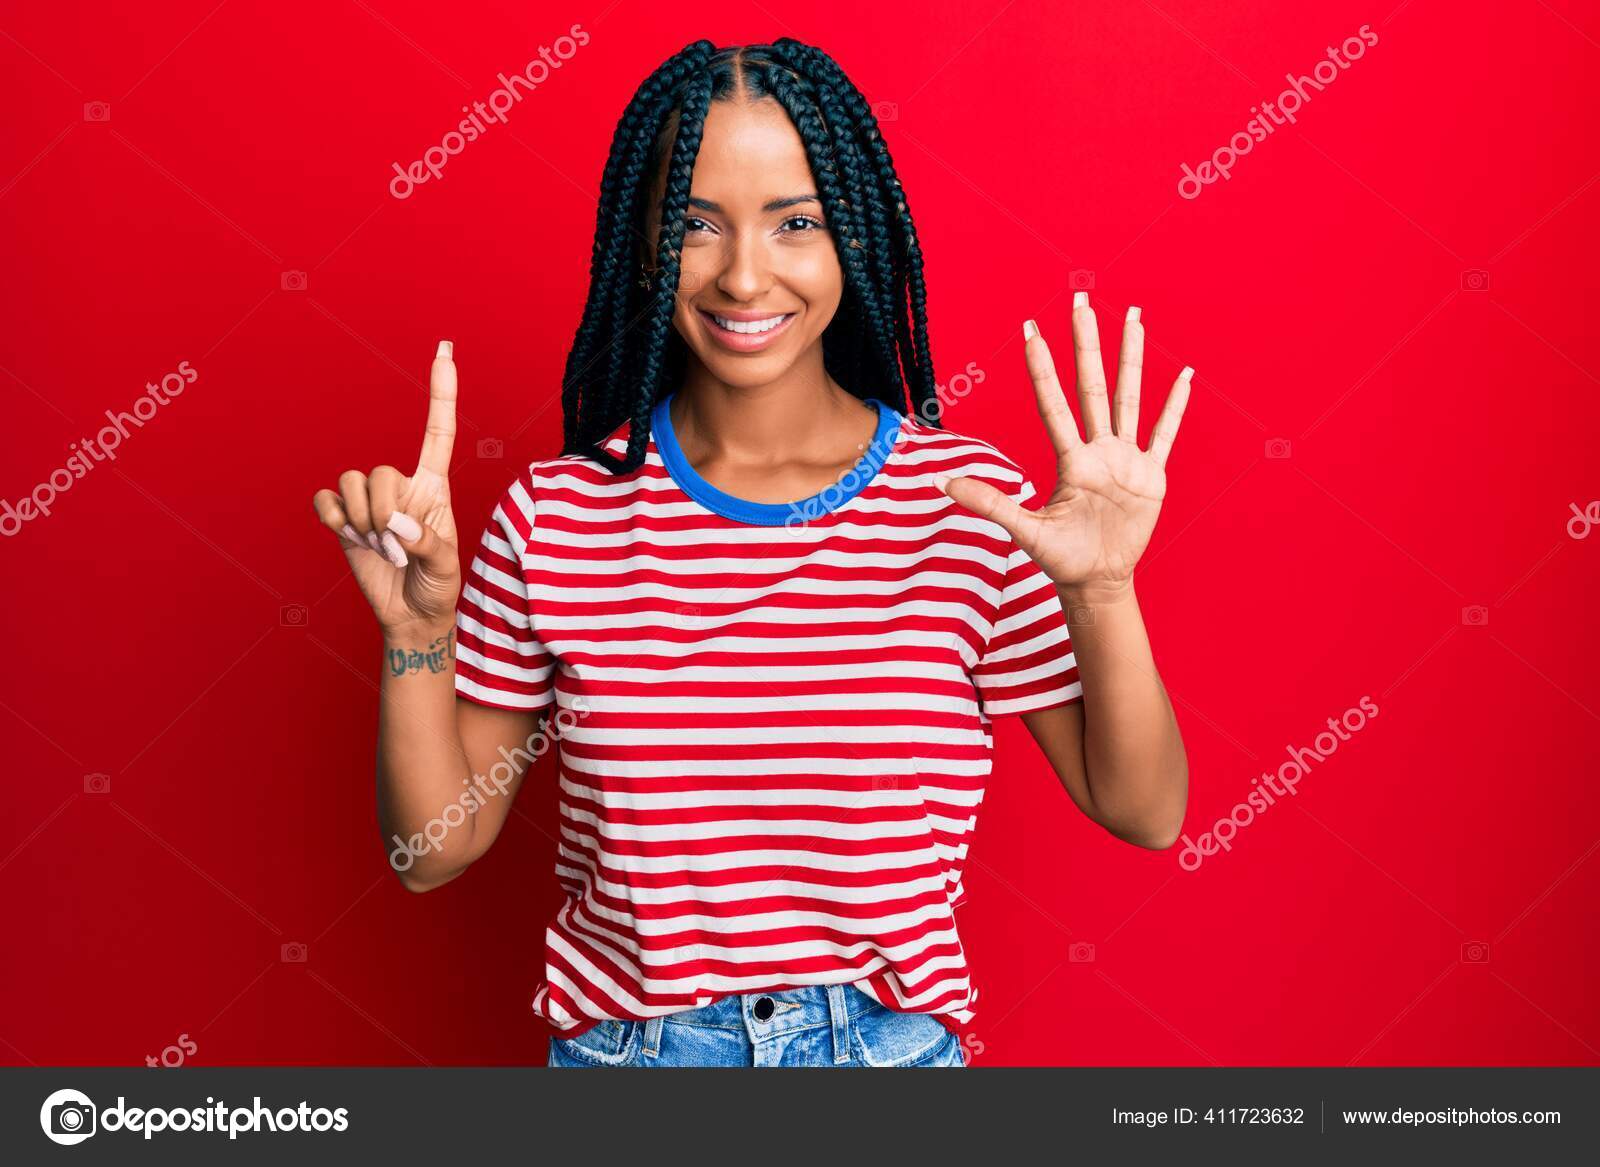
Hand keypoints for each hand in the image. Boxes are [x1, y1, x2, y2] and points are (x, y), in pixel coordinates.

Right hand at [312, 341, 461, 633]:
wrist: (412, 616)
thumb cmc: (438, 587)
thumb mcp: (446, 567)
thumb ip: (425, 542)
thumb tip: (393, 523)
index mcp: (435, 487)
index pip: (437, 433)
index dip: (441, 393)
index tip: (445, 350)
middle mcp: (402, 487)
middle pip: (379, 471)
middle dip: (382, 514)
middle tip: (396, 549)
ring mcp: (370, 503)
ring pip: (350, 483)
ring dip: (361, 521)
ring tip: (380, 549)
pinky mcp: (343, 520)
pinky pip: (325, 500)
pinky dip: (333, 520)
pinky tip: (349, 538)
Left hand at [938, 295, 1191, 597]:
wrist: (1096, 580)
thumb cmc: (1059, 557)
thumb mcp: (1024, 530)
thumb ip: (989, 502)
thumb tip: (941, 482)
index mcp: (1070, 459)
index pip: (1053, 403)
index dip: (1042, 367)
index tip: (1030, 328)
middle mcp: (1097, 449)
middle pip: (1093, 385)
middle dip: (1087, 342)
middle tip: (1081, 298)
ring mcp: (1126, 459)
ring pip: (1130, 397)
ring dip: (1133, 357)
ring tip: (1133, 317)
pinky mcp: (1151, 476)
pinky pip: (1164, 434)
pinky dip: (1174, 406)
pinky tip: (1184, 376)